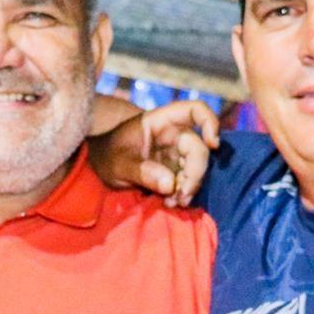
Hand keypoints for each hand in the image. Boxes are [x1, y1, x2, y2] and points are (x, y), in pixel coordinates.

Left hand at [86, 101, 219, 207]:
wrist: (102, 164)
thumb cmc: (108, 155)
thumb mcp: (118, 164)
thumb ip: (142, 172)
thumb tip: (170, 184)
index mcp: (162, 121)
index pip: (195, 110)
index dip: (210, 122)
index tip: (212, 144)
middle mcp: (174, 135)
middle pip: (199, 148)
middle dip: (195, 173)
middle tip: (181, 195)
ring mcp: (176, 154)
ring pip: (197, 168)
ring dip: (190, 187)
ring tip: (173, 203)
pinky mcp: (175, 171)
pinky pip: (187, 181)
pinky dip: (183, 194)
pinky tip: (171, 203)